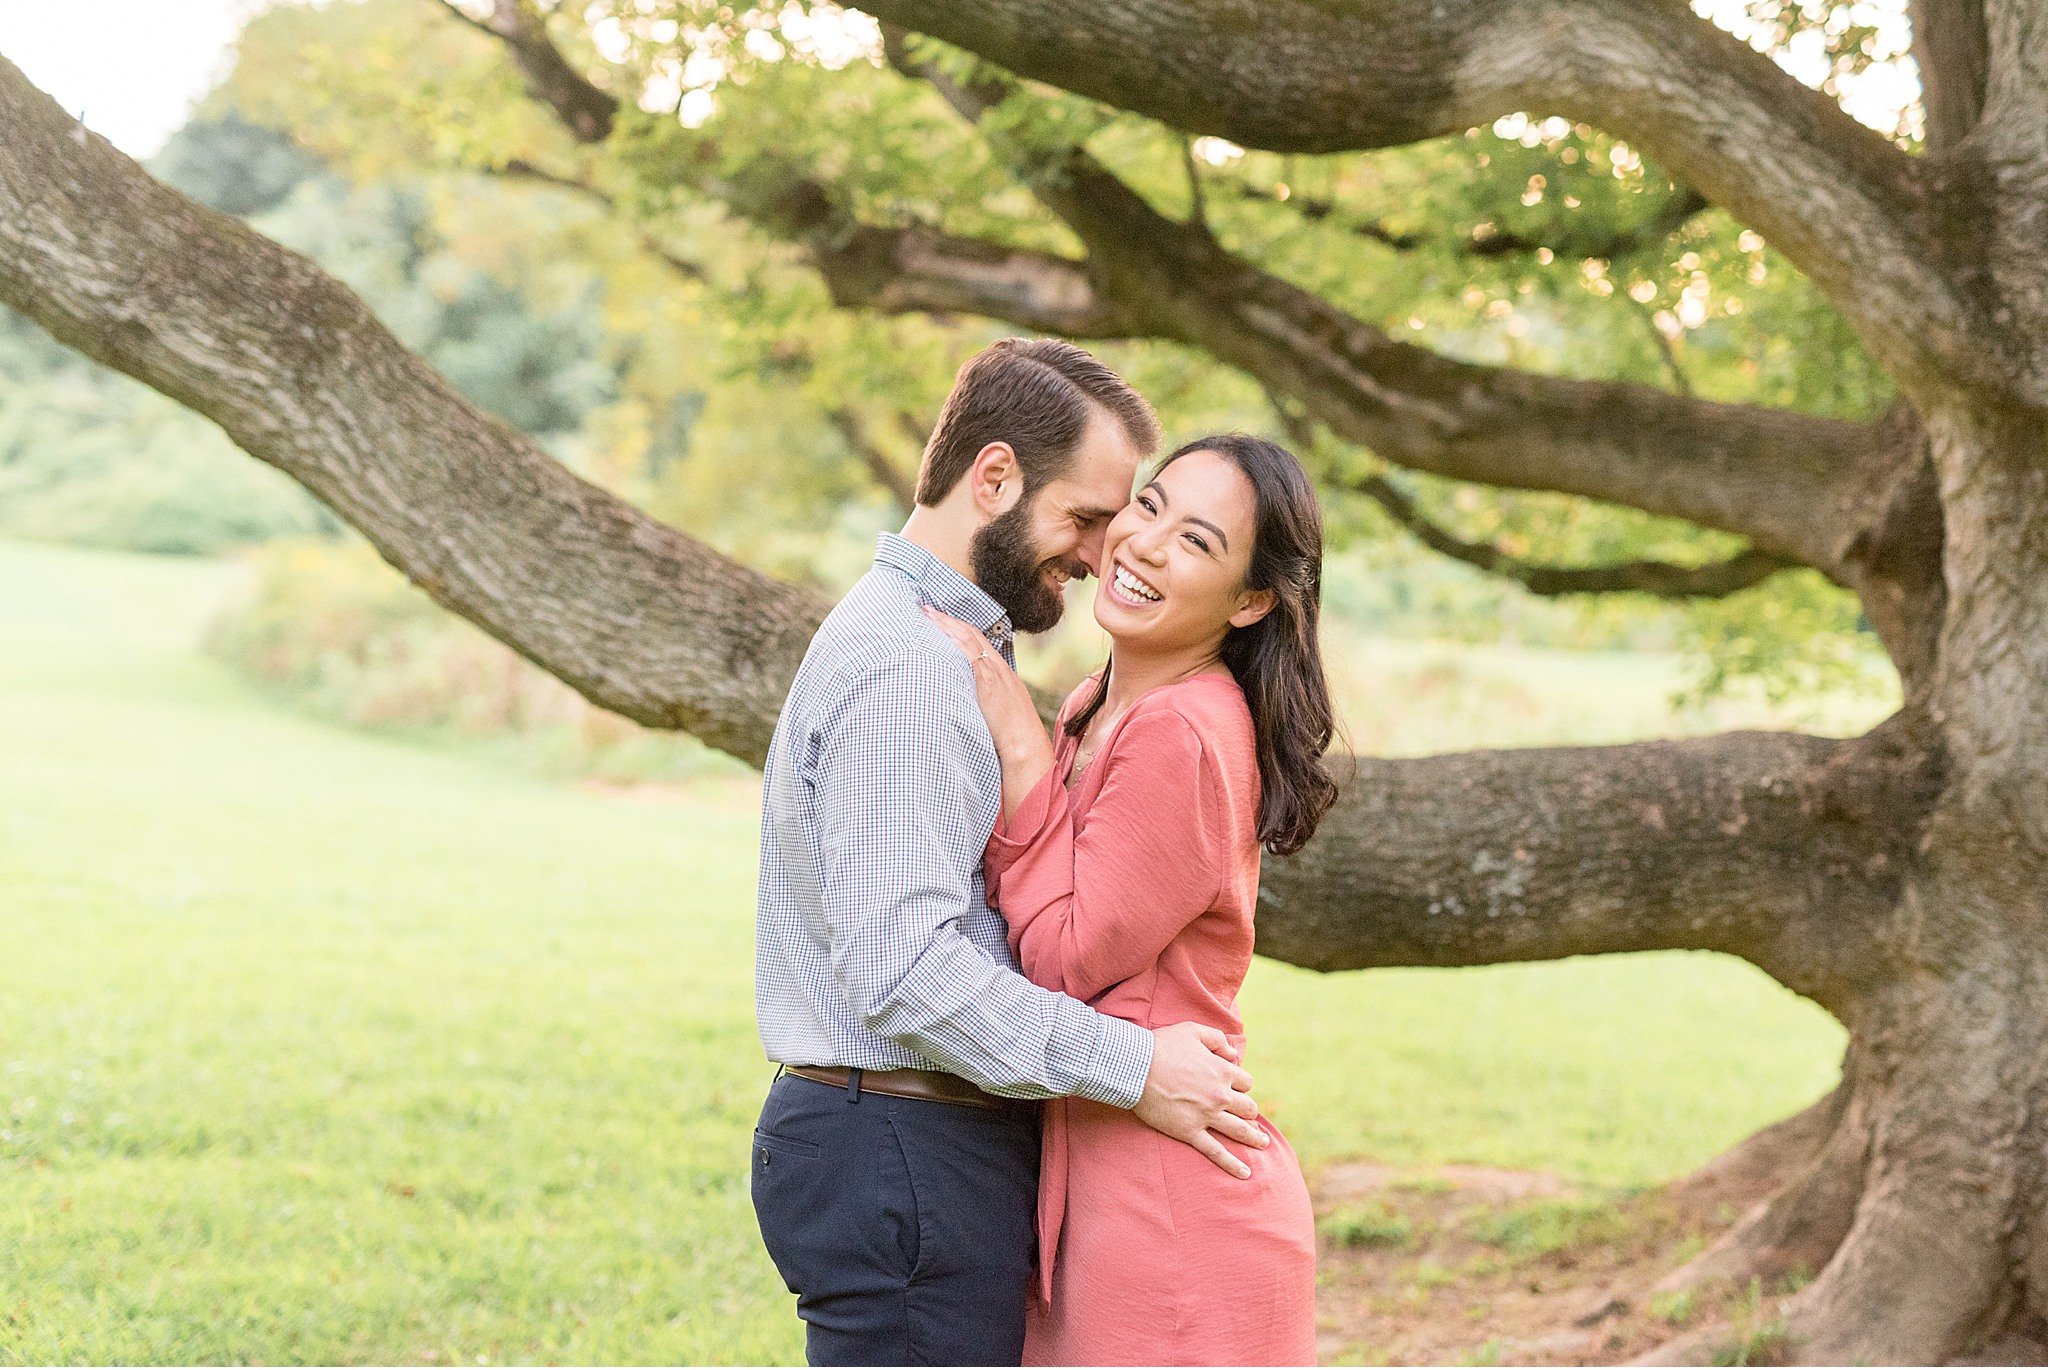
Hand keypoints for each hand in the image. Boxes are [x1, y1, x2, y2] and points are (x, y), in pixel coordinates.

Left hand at [921, 605, 1054, 814]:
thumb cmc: (1012, 740)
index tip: (942, 620)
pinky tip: (941, 634)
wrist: (1027, 749)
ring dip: (948, 626)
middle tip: (928, 609)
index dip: (960, 629)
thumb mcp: (999, 715)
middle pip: (973, 636)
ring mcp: (995, 674)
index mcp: (1003, 676)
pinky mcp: (989, 683)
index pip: (980, 644)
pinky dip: (956, 642)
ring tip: (929, 615)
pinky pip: (971, 655)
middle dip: (950, 621)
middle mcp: (1000, 670)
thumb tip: (964, 703)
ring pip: (970, 641)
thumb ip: (984, 703)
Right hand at [1133, 1021, 1268, 1178]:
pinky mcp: (1190, 1132)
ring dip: (1254, 1138)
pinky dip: (1233, 1164)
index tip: (1235, 1089)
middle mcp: (1220, 1095)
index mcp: (1222, 1071)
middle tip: (1249, 1116)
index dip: (1241, 1085)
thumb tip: (1233, 1053)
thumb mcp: (1192, 1030)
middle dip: (1250, 1112)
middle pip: (1248, 1108)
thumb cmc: (1162, 1046)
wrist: (1135, 1068)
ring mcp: (1206, 1116)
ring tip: (1263, 1144)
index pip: (1246, 1082)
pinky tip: (1245, 1173)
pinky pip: (1216, 1152)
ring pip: (1239, 1130)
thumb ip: (1216, 1038)